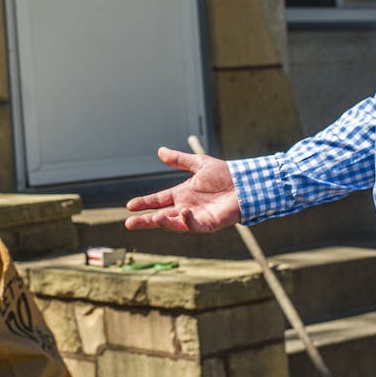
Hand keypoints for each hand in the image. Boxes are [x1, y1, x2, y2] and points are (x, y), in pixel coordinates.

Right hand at [123, 146, 240, 232]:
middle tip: (129, 224)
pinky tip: (182, 212)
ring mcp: (197, 217)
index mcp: (182, 194)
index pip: (158, 200)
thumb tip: (160, 151)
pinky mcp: (209, 224)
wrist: (246, 183)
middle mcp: (186, 207)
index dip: (145, 203)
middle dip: (145, 220)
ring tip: (153, 219)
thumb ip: (179, 160)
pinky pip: (195, 225)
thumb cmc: (225, 174)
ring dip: (164, 222)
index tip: (130, 206)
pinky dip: (187, 221)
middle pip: (162, 216)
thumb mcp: (199, 164)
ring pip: (175, 223)